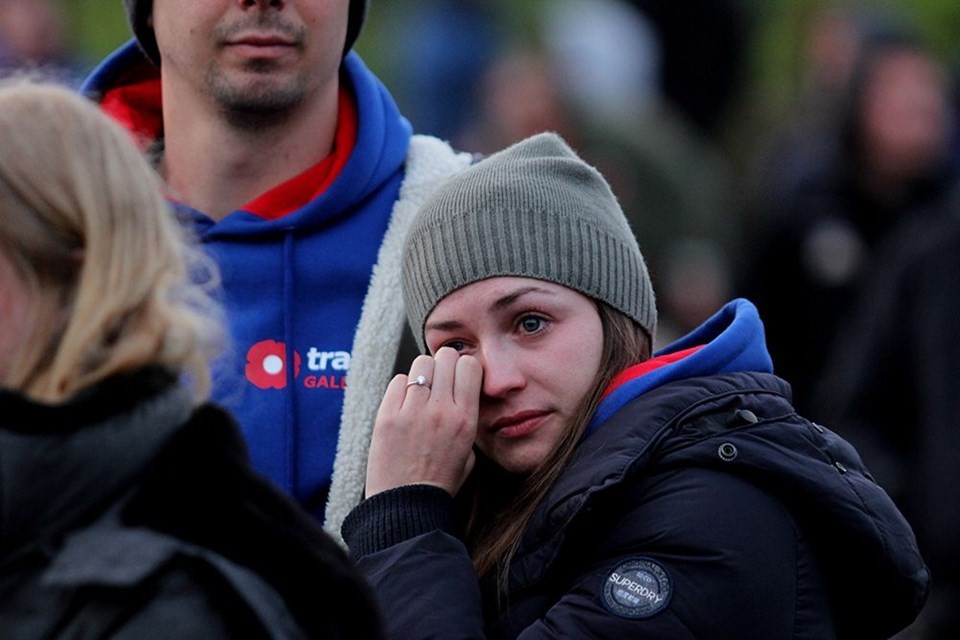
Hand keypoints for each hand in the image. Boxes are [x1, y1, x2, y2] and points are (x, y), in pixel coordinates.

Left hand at [365, 347, 482, 496]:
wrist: (406, 506)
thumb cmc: (438, 483)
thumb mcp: (469, 453)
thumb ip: (467, 420)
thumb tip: (461, 394)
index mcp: (465, 420)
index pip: (469, 365)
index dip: (464, 367)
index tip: (459, 376)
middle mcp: (441, 410)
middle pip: (446, 357)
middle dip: (444, 365)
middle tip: (439, 381)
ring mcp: (412, 411)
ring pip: (421, 363)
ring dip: (422, 373)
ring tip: (420, 392)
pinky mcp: (387, 415)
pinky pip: (397, 381)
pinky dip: (401, 388)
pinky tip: (403, 405)